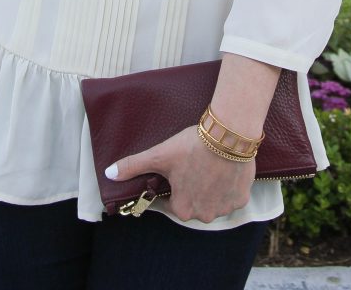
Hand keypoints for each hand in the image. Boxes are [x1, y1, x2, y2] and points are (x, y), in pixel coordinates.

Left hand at [106, 125, 255, 222]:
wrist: (228, 135)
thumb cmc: (192, 146)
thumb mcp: (159, 154)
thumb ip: (133, 165)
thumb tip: (109, 174)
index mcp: (181, 209)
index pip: (171, 202)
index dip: (172, 185)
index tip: (177, 170)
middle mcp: (203, 215)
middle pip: (193, 202)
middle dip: (192, 188)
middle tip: (193, 165)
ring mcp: (224, 208)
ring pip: (213, 201)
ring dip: (211, 189)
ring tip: (209, 165)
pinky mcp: (241, 199)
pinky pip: (231, 196)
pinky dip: (228, 186)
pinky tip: (224, 169)